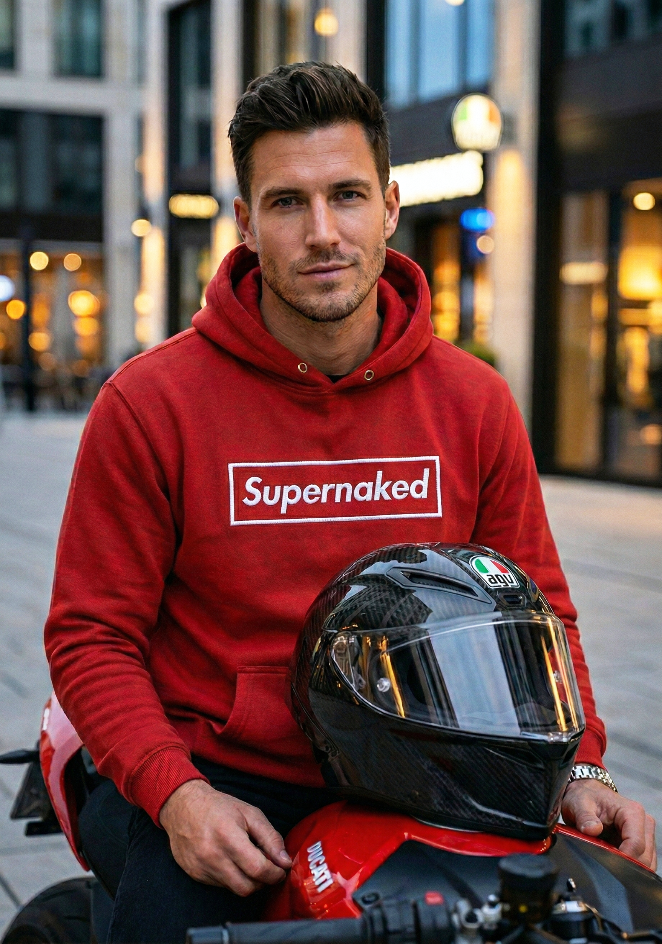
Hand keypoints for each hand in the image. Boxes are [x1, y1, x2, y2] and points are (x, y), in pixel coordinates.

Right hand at [159, 779, 291, 894]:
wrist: (183, 807)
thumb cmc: (219, 807)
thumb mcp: (250, 813)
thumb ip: (270, 838)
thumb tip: (285, 861)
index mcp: (228, 836)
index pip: (258, 869)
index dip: (275, 874)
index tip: (281, 869)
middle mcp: (212, 856)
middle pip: (247, 887)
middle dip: (263, 881)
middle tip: (268, 868)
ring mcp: (201, 868)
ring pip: (234, 889)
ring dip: (248, 881)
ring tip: (250, 863)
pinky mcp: (195, 875)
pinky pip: (221, 886)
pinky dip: (232, 878)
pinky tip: (232, 862)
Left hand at [562, 779, 656, 870]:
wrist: (586, 794)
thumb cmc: (584, 797)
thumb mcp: (579, 804)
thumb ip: (585, 817)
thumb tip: (592, 830)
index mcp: (632, 812)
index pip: (636, 844)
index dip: (624, 858)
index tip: (608, 865)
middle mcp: (644, 823)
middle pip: (644, 856)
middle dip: (626, 865)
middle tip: (604, 866)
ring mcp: (644, 835)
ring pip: (646, 863)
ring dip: (628, 867)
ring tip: (607, 863)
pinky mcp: (641, 844)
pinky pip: (641, 863)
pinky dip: (629, 867)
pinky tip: (613, 863)